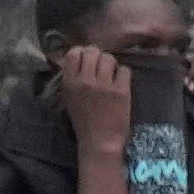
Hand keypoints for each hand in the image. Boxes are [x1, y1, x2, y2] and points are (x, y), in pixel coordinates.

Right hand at [52, 39, 135, 153]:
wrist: (100, 140)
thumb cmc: (83, 121)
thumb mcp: (69, 97)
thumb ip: (72, 78)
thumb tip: (79, 58)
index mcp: (70, 82)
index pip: (74, 53)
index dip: (82, 52)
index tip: (87, 58)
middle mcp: (85, 81)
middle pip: (93, 52)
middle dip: (98, 56)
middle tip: (102, 65)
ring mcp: (104, 86)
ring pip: (109, 58)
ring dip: (112, 64)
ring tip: (112, 74)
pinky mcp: (121, 92)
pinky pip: (125, 70)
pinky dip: (123, 74)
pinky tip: (121, 82)